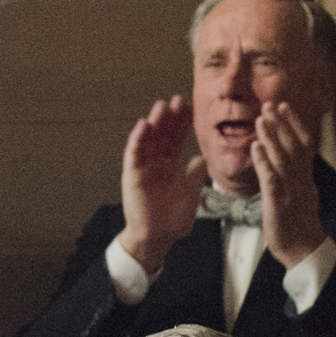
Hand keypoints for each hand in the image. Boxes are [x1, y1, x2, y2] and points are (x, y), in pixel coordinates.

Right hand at [117, 95, 202, 275]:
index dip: (182, 124)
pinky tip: (143, 125)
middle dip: (170, 117)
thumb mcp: (191, 194)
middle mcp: (157, 163)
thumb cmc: (173, 220)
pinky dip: (137, 139)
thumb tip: (203, 158)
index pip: (177, 140)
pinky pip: (134, 154)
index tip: (189, 107)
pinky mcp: (132, 175)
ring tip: (161, 106)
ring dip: (154, 122)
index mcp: (171, 166)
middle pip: (163, 135)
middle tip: (177, 99)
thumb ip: (196, 175)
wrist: (157, 238)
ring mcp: (144, 168)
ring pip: (149, 140)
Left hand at [252, 99, 327, 267]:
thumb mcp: (301, 195)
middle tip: (270, 104)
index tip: (284, 106)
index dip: (294, 124)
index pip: (303, 145)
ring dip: (272, 137)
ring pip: (283, 159)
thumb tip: (288, 158)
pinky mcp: (278, 203)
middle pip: (293, 147)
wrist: (304, 250)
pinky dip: (263, 162)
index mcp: (306, 178)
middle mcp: (300, 181)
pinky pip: (271, 179)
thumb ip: (295, 176)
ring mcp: (291, 191)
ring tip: (261, 119)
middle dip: (282, 124)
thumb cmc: (299, 224)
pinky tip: (256, 147)